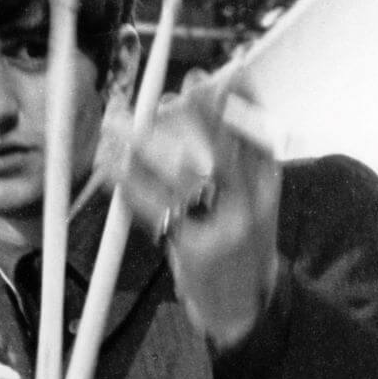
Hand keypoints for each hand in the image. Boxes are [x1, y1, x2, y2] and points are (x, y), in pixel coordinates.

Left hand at [104, 68, 281, 348]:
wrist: (247, 310)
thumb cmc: (240, 244)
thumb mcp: (254, 200)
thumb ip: (238, 158)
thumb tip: (198, 101)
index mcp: (267, 189)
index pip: (261, 134)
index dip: (245, 99)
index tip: (230, 67)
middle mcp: (249, 206)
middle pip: (221, 148)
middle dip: (197, 115)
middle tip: (172, 91)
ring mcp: (222, 229)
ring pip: (180, 176)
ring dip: (143, 147)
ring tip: (115, 126)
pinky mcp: (192, 251)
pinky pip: (154, 211)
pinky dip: (127, 186)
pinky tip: (110, 168)